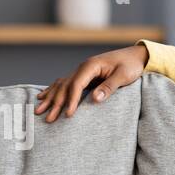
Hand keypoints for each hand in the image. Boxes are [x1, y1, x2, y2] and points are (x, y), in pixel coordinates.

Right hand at [33, 43, 149, 122]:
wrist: (136, 56)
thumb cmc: (131, 65)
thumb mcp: (123, 76)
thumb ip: (109, 87)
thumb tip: (94, 99)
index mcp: (91, 66)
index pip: (76, 85)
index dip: (71, 100)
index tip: (68, 115)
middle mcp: (83, 67)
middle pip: (65, 86)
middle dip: (55, 103)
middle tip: (47, 118)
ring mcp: (82, 71)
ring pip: (62, 85)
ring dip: (50, 98)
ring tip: (38, 110)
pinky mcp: (85, 75)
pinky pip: (66, 84)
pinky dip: (54, 91)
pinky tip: (43, 96)